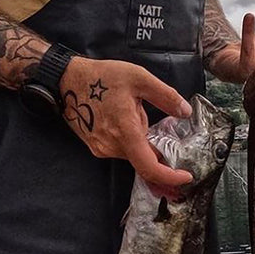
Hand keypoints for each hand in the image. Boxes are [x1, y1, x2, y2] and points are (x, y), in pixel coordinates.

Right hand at [60, 56, 192, 188]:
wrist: (68, 79)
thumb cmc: (103, 76)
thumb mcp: (139, 78)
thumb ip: (165, 96)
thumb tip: (185, 112)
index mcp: (125, 132)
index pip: (149, 167)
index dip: (170, 177)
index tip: (186, 176)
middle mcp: (111, 146)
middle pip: (143, 158)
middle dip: (154, 142)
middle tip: (148, 113)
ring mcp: (101, 148)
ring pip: (132, 152)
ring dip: (139, 137)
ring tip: (129, 107)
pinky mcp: (95, 146)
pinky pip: (120, 148)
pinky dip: (128, 138)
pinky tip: (121, 114)